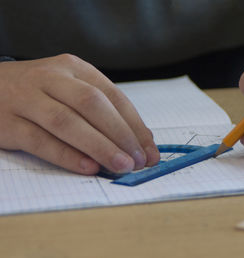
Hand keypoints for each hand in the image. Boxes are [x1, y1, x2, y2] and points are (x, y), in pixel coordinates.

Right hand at [0, 54, 159, 174]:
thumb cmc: (38, 93)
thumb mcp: (70, 89)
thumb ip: (101, 111)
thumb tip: (138, 141)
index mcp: (74, 67)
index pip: (113, 96)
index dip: (135, 124)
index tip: (150, 149)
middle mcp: (51, 78)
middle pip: (92, 104)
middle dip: (121, 134)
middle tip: (140, 160)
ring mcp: (26, 98)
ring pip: (67, 122)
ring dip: (100, 146)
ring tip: (123, 166)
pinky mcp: (6, 122)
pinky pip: (40, 141)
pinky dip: (67, 155)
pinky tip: (89, 167)